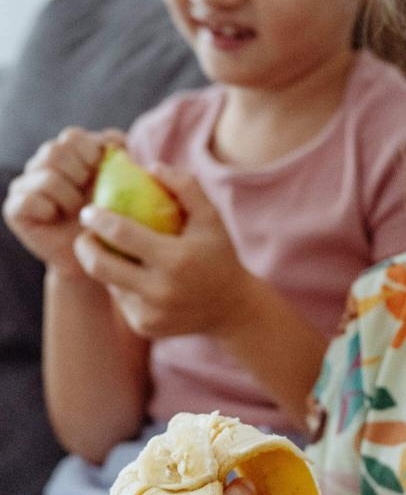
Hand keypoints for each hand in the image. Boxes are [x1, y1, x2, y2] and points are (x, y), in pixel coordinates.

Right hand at [2, 127, 124, 273]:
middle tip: (91, 194)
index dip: (91, 153)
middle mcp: (44, 164)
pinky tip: (57, 218)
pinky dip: (50, 210)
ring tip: (78, 211)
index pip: (73, 136)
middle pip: (56, 150)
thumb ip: (124, 158)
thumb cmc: (113, 216)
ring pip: (47, 175)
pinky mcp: (15, 207)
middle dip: (81, 174)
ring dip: (69, 196)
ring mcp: (26, 184)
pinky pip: (30, 200)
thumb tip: (120, 142)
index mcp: (69, 152)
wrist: (97, 254)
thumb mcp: (127, 185)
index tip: (104, 175)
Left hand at [74, 165, 252, 338]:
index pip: (122, 235)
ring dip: (104, 264)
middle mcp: (161, 291)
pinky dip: (121, 283)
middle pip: (100, 266)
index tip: (89, 211)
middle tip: (85, 234)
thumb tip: (150, 167)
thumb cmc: (218, 254)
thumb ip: (185, 187)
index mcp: (177, 260)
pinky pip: (121, 299)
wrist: (232, 308)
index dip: (98, 220)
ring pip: (109, 283)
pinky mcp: (145, 326)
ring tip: (112, 250)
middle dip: (84, 246)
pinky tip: (134, 275)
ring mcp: (151, 313)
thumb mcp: (211, 217)